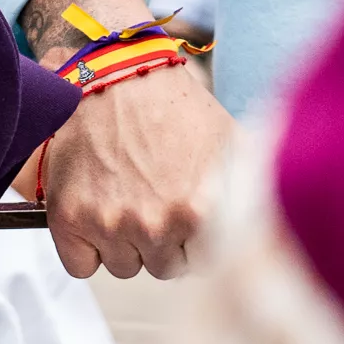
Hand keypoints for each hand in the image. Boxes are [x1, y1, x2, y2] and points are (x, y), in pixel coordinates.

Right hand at [20, 0, 236, 278]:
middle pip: (162, 268)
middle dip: (159, 242)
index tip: (185, 216)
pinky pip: (82, 266)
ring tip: (125, 198)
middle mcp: (155, 225)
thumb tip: (275, 218)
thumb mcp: (230, 140)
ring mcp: (109, 225)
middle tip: (152, 200)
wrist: (111, 75)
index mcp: (199, 211)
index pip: (203, 264)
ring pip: (122, 267)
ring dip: (124, 243)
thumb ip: (252, 187)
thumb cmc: (170, 104)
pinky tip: (95, 211)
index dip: (194, 239)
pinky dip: (85, 248)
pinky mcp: (68, 221)